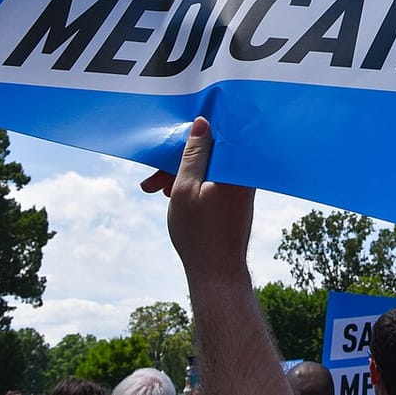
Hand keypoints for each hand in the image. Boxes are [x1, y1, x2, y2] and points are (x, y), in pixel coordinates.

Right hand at [141, 117, 253, 278]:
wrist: (218, 272)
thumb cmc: (200, 233)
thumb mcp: (185, 188)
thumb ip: (193, 154)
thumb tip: (202, 122)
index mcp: (236, 167)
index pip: (215, 136)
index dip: (187, 139)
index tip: (165, 150)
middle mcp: (245, 173)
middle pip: (209, 154)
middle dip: (177, 164)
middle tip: (151, 183)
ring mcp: (243, 186)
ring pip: (208, 168)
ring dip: (182, 176)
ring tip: (159, 192)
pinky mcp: (238, 197)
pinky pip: (215, 180)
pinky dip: (195, 185)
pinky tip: (175, 196)